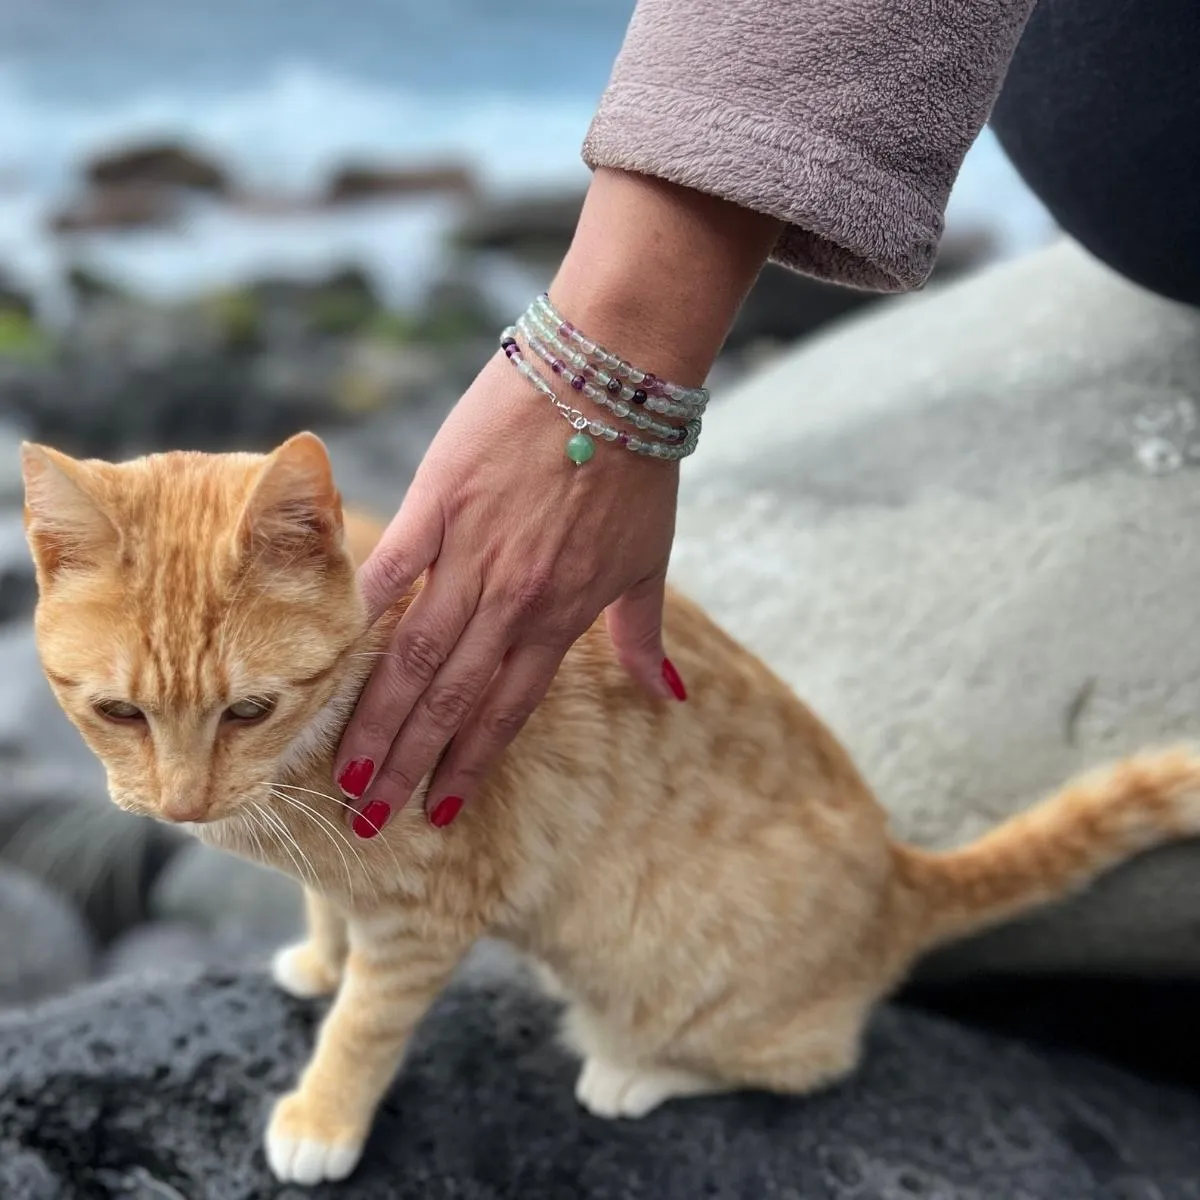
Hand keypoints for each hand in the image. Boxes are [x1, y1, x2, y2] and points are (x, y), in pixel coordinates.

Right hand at [333, 346, 683, 834]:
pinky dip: (357, 615)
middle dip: (407, 764)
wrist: (610, 377)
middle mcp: (510, 598)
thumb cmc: (636, 471)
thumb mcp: (649, 561)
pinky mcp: (437, 501)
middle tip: (364, 819)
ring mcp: (469, 551)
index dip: (470, 764)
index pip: (506, 709)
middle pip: (450, 697)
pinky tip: (321, 661)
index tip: (438, 812)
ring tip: (342, 769)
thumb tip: (666, 695)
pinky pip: (388, 569)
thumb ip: (642, 635)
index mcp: (559, 615)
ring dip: (375, 717)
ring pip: (412, 652)